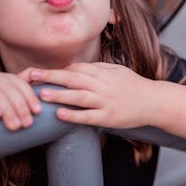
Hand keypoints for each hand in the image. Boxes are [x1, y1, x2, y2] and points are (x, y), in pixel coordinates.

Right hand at [0, 69, 41, 130]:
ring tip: (13, 125)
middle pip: (6, 87)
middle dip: (19, 105)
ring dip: (6, 108)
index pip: (17, 82)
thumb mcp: (2, 112)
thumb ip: (17, 101)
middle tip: (26, 124)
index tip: (37, 112)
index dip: (28, 95)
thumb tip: (38, 89)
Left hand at [27, 63, 152, 128]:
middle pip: (73, 79)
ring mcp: (106, 102)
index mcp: (104, 73)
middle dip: (51, 77)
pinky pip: (88, 116)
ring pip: (78, 96)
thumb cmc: (134, 86)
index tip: (40, 73)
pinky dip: (74, 115)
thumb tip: (75, 68)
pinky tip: (60, 115)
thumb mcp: (117, 71)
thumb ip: (97, 69)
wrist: (154, 102)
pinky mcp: (109, 117)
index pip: (77, 68)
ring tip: (41, 94)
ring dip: (59, 95)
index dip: (58, 70)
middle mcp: (103, 86)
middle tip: (31, 76)